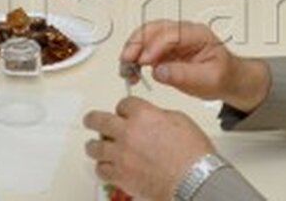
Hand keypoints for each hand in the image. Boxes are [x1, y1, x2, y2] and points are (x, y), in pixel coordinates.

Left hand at [83, 97, 213, 200]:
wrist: (194, 180)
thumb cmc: (193, 154)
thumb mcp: (180, 121)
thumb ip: (159, 116)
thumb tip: (152, 118)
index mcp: (143, 115)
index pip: (123, 104)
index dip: (124, 108)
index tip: (124, 112)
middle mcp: (127, 132)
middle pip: (98, 120)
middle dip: (93, 120)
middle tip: (91, 121)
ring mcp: (121, 155)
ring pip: (94, 147)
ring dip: (96, 145)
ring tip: (96, 146)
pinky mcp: (120, 175)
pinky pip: (100, 169)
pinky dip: (102, 167)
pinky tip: (106, 166)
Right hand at [119, 20, 270, 109]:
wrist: (228, 80)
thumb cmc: (224, 75)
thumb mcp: (209, 79)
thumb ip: (184, 75)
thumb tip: (159, 71)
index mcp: (197, 34)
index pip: (171, 33)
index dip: (155, 46)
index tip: (145, 61)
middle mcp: (182, 33)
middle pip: (154, 29)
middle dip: (137, 43)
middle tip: (127, 60)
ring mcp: (172, 42)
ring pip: (145, 37)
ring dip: (132, 50)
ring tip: (125, 68)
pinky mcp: (164, 52)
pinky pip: (144, 51)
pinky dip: (134, 59)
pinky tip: (131, 71)